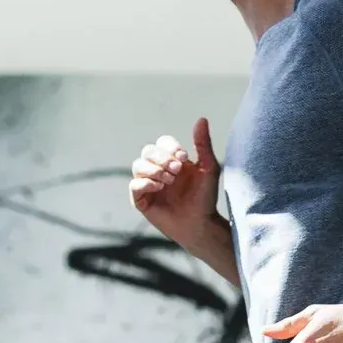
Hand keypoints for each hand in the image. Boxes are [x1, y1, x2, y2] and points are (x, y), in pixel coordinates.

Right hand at [130, 117, 220, 248]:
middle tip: (177, 170)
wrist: (201, 224)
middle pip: (148, 151)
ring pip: (138, 165)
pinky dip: (145, 183)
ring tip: (169, 180)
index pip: (162, 142)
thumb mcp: (208, 168)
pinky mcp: (142, 201)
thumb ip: (203, 144)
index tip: (184, 158)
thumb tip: (202, 119)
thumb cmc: (205, 198)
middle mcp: (158, 170)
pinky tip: (160, 188)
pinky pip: (134, 185)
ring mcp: (148, 185)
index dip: (170, 147)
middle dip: (161, 158)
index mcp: (172, 160)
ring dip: (153, 169)